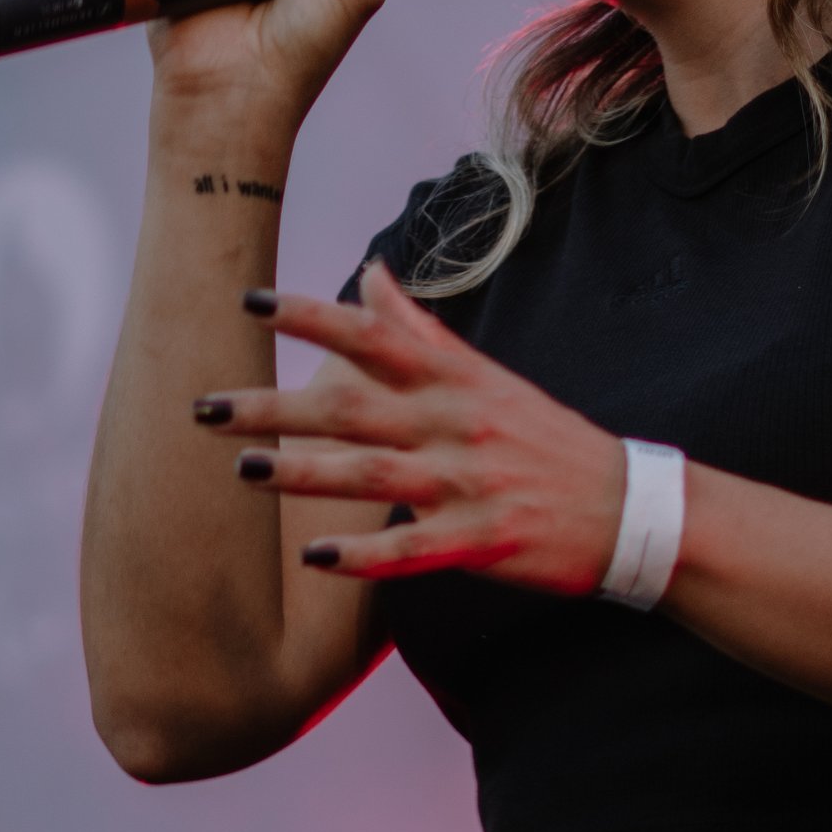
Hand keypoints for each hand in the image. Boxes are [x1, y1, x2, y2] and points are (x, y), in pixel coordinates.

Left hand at [193, 260, 628, 589]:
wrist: (626, 508)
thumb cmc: (545, 437)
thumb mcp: (487, 375)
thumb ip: (421, 329)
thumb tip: (372, 272)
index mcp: (455, 379)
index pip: (373, 335)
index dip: (311, 316)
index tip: (251, 300)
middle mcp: (455, 424)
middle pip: (352, 407)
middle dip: (275, 407)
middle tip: (205, 407)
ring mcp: (468, 483)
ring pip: (371, 473)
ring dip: (304, 472)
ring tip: (242, 470)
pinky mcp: (481, 540)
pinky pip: (412, 548)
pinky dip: (364, 556)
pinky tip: (316, 559)